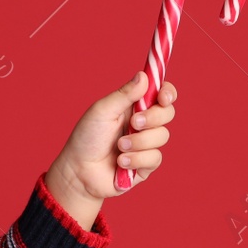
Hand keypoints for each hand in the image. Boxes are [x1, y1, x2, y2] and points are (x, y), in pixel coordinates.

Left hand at [46, 70, 177, 215]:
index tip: (163, 96)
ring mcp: (146, 144)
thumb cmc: (86, 138)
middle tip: (134, 122)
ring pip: (162, 136)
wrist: (79, 172)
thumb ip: (124, 94)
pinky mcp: (146, 165)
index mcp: (133, 106)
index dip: (167, 93)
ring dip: (139, 141)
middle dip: (154, 118)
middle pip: (168, 113)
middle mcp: (143, 123)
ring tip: (119, 147)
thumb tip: (143, 75)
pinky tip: (120, 162)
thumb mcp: (102, 111)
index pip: (160, 94)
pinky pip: (155, 158)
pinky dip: (136, 159)